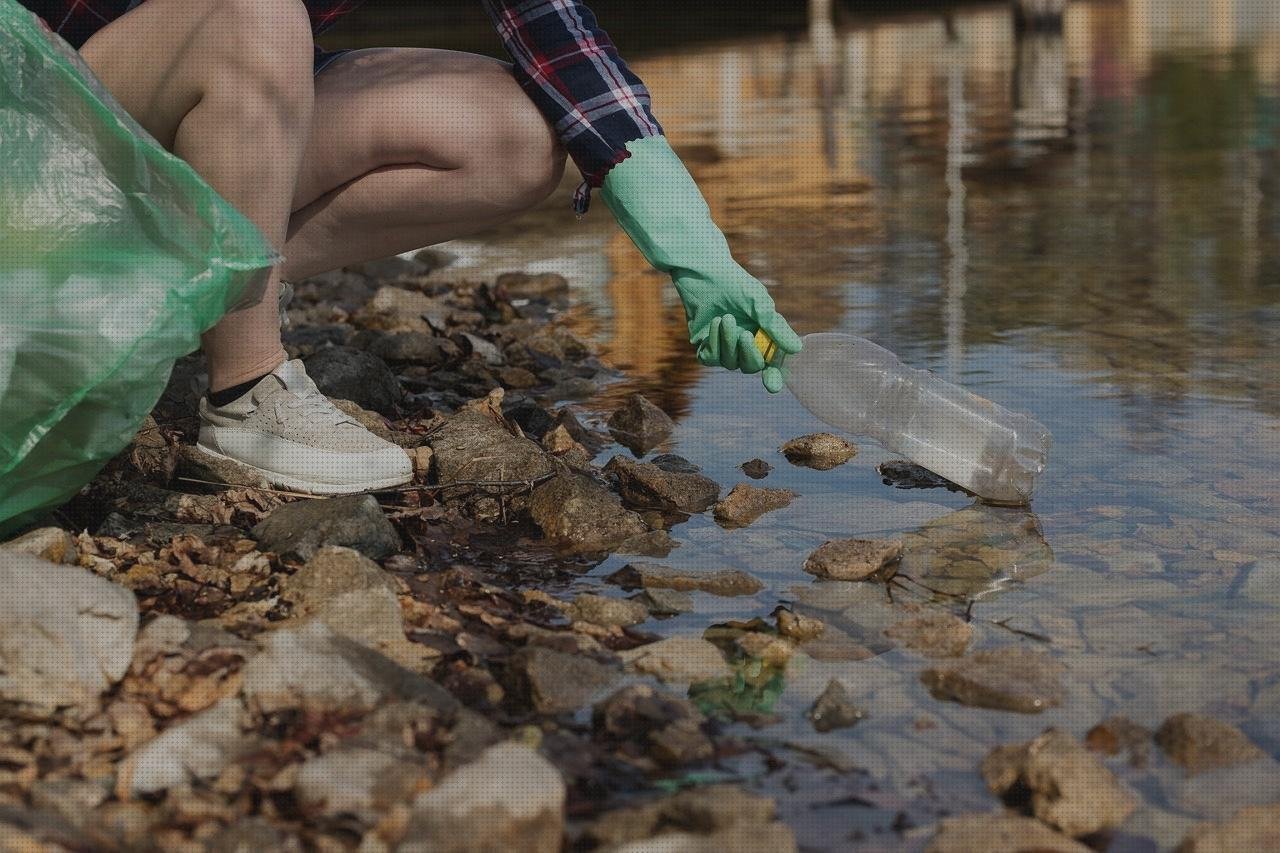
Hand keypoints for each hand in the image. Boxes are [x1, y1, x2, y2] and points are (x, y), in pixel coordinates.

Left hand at [674, 264, 802, 392]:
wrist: (704, 271)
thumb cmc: (735, 284)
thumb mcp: (759, 304)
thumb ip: (775, 327)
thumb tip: (796, 349)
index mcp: (763, 336)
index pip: (771, 364)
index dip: (774, 377)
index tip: (773, 387)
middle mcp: (744, 345)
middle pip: (751, 367)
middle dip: (749, 354)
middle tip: (745, 335)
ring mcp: (723, 347)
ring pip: (729, 363)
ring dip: (728, 343)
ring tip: (725, 318)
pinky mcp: (703, 345)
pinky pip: (710, 358)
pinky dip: (713, 342)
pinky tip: (714, 323)